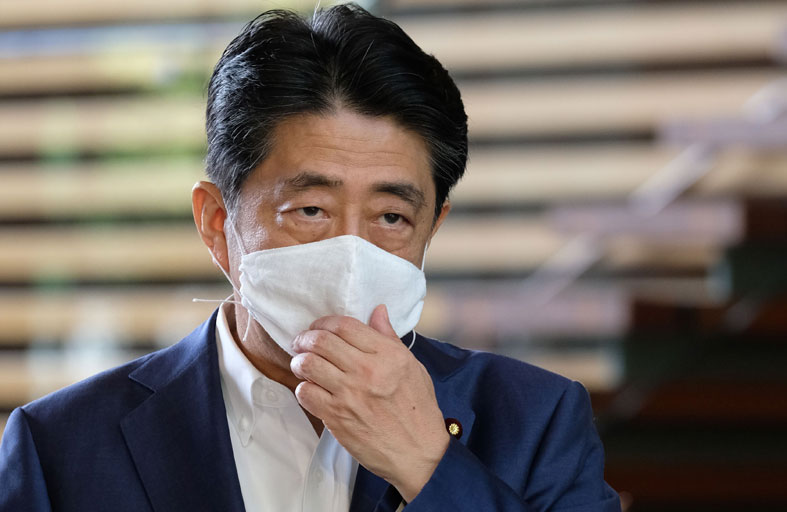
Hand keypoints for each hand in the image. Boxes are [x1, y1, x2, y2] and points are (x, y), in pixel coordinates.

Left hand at [290, 305, 449, 501]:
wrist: (419, 453)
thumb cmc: (418, 409)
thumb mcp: (411, 366)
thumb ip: (389, 338)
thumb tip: (377, 311)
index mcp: (387, 355)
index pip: (344, 325)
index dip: (324, 322)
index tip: (318, 327)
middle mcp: (367, 370)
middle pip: (321, 341)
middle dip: (305, 338)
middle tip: (302, 343)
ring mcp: (349, 394)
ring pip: (307, 364)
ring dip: (299, 362)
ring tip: (302, 365)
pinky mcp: (337, 417)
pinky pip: (305, 393)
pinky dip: (303, 389)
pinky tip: (311, 390)